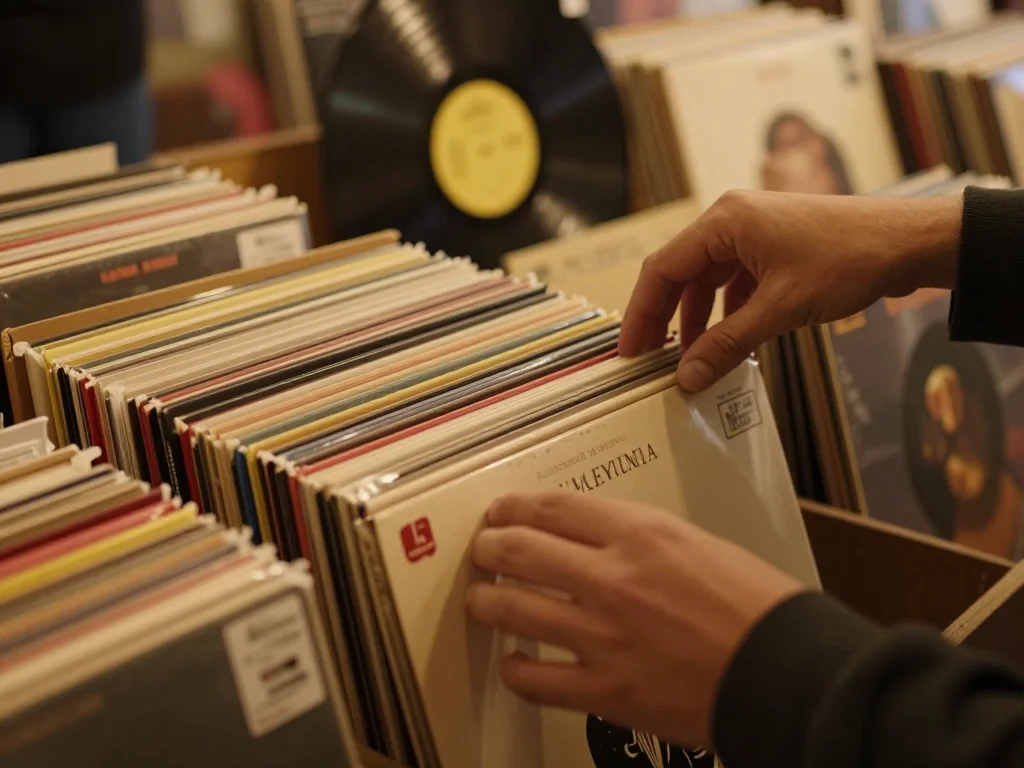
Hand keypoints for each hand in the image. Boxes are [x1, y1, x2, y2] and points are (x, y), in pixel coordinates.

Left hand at [465, 491, 804, 748]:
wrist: (786, 673)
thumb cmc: (757, 608)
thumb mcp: (698, 544)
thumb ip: (640, 539)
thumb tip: (595, 542)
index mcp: (641, 534)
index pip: (554, 507)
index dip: (515, 507)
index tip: (502, 511)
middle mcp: (613, 579)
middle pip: (519, 549)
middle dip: (490, 547)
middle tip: (483, 550)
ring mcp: (603, 636)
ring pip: (513, 608)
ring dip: (487, 600)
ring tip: (482, 599)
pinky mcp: (605, 690)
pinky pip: (535, 679)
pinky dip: (516, 668)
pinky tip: (515, 662)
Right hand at [619, 190, 962, 392]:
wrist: (907, 243)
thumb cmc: (848, 259)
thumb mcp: (780, 308)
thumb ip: (728, 344)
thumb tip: (687, 377)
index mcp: (724, 221)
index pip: (662, 269)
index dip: (641, 313)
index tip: (630, 351)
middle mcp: (732, 220)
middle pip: (680, 274)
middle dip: (665, 319)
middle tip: (650, 361)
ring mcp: (753, 234)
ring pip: (707, 282)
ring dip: (697, 321)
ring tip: (690, 360)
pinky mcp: (773, 249)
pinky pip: (734, 284)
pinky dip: (726, 314)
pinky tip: (726, 343)